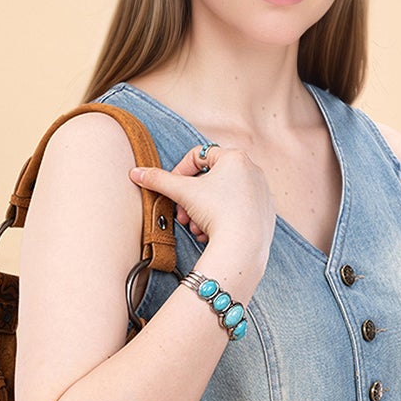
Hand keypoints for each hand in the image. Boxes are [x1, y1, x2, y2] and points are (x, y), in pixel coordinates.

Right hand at [127, 142, 274, 269]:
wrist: (242, 246)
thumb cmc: (217, 212)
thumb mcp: (182, 193)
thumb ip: (158, 180)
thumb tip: (135, 173)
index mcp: (235, 157)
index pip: (199, 155)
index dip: (180, 171)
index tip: (172, 188)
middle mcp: (253, 170)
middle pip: (211, 178)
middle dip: (191, 198)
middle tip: (181, 214)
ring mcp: (261, 192)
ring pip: (223, 197)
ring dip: (203, 211)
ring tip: (196, 227)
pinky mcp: (265, 213)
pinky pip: (237, 210)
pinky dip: (221, 219)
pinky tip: (212, 233)